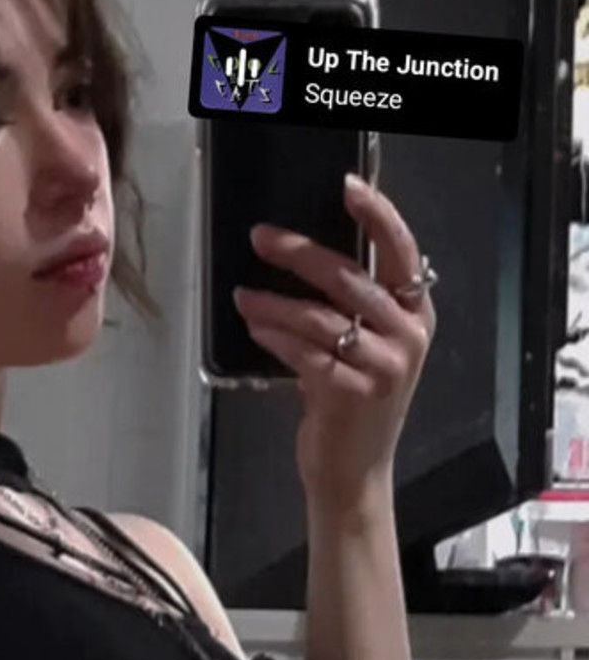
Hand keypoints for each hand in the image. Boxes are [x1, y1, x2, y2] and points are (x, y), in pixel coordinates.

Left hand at [231, 173, 435, 517]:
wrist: (354, 472)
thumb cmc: (354, 403)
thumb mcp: (370, 348)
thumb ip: (354, 306)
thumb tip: (305, 254)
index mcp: (417, 315)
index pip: (401, 252)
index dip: (377, 214)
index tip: (346, 187)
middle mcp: (408, 337)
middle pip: (350, 278)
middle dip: (299, 253)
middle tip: (261, 237)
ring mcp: (383, 368)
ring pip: (319, 317)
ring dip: (274, 302)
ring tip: (243, 295)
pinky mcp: (351, 394)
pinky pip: (304, 353)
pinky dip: (274, 336)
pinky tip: (254, 325)